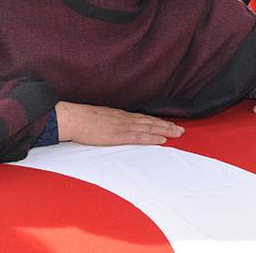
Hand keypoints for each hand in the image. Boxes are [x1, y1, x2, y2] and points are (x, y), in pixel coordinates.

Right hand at [55, 101, 184, 145]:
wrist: (73, 118)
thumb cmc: (83, 120)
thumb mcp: (101, 118)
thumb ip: (111, 122)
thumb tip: (115, 126)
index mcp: (121, 115)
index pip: (144, 118)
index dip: (158, 121)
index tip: (170, 123)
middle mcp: (126, 119)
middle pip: (151, 121)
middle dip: (168, 125)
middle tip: (181, 129)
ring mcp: (123, 126)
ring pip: (150, 128)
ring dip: (166, 130)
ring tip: (178, 133)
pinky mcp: (119, 135)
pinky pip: (139, 136)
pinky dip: (152, 138)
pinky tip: (162, 140)